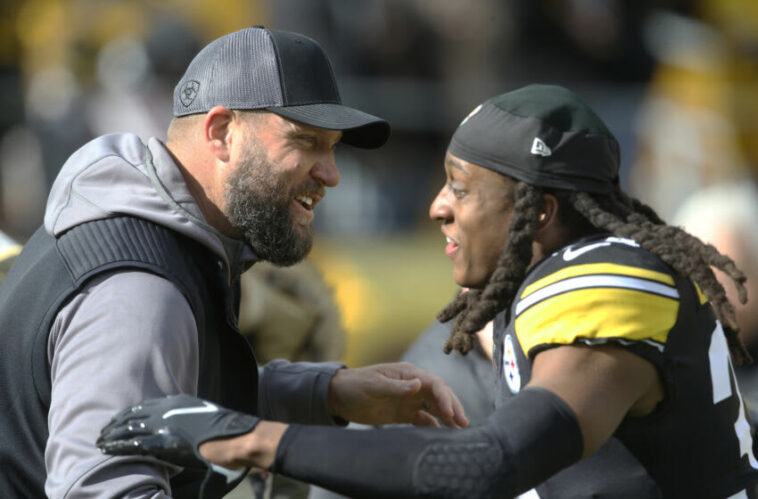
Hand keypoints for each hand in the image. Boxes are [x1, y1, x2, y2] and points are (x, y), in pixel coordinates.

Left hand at [96, 394, 259, 469]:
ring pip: (128, 429)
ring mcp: (164, 425)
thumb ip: (190, 418)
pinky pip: (132, 444)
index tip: (118, 420)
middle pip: (132, 415)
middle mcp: (167, 410)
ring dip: (111, 435)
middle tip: (103, 431)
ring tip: (99, 441)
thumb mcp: (205, 416)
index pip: (145, 405)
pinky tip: (105, 450)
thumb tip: (185, 425)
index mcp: (177, 401)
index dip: (128, 413)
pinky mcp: (163, 443)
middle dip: (115, 424)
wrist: (233, 437)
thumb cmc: (226, 430)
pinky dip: (116, 446)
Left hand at [327, 362, 467, 427]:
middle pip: (439, 395)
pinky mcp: (403, 413)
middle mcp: (413, 385)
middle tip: (463, 423)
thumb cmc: (355, 384)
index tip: (451, 413)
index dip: (445, 397)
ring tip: (459, 431)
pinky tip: (440, 434)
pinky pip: (423, 419)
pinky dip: (433, 426)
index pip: (434, 384)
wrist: (339, 396)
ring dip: (447, 417)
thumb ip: (396, 386)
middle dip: (452, 407)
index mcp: (408, 373)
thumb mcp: (374, 384)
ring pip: (434, 408)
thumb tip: (419, 384)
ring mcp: (409, 399)